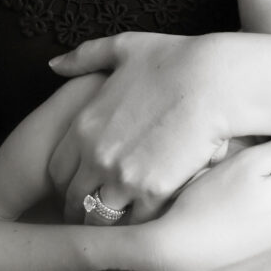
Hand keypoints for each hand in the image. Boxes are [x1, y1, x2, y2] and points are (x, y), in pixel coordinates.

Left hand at [48, 32, 230, 223]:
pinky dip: (143, 222)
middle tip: (101, 211)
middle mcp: (96, 156)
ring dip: (111, 221)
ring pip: (101, 219)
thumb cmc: (175, 58)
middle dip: (84, 208)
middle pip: (75, 200)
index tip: (83, 185)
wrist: (216, 79)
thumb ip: (84, 56)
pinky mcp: (154, 191)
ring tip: (126, 220)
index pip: (57, 172)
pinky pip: (137, 223)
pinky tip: (153, 214)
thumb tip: (55, 63)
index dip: (68, 182)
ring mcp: (124, 177)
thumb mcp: (123, 48)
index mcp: (84, 126)